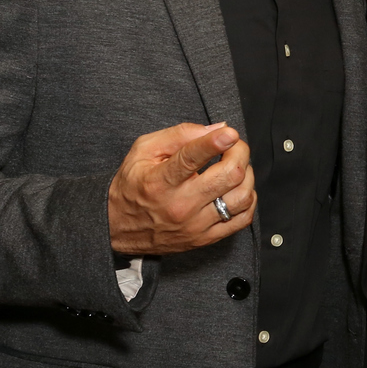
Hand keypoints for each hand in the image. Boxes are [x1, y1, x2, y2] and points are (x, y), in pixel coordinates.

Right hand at [107, 123, 254, 255]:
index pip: (191, 159)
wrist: (118, 229)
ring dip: (247, 174)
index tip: (230, 132)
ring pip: (241, 197)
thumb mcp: (143, 151)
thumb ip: (178, 135)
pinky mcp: (206, 238)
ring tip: (236, 166)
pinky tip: (238, 188)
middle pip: (229, 176)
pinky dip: (248, 199)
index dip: (214, 143)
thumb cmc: (133, 186)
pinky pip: (242, 219)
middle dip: (239, 152)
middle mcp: (180, 205)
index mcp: (160, 181)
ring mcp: (196, 224)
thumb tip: (215, 129)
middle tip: (234, 145)